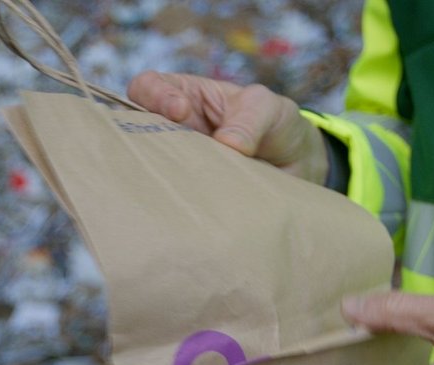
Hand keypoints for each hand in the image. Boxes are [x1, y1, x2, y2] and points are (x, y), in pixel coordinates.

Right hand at [126, 70, 328, 184]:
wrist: (299, 170)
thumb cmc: (277, 126)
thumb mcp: (269, 109)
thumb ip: (250, 119)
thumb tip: (226, 144)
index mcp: (185, 96)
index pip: (147, 87)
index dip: (154, 95)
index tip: (179, 111)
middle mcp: (172, 131)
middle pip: (135, 130)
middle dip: (147, 140)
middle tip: (174, 152)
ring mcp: (176, 164)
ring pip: (148, 167)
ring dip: (163, 173)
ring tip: (185, 181)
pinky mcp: (187, 195)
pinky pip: (169, 198)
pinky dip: (177, 202)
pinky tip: (194, 207)